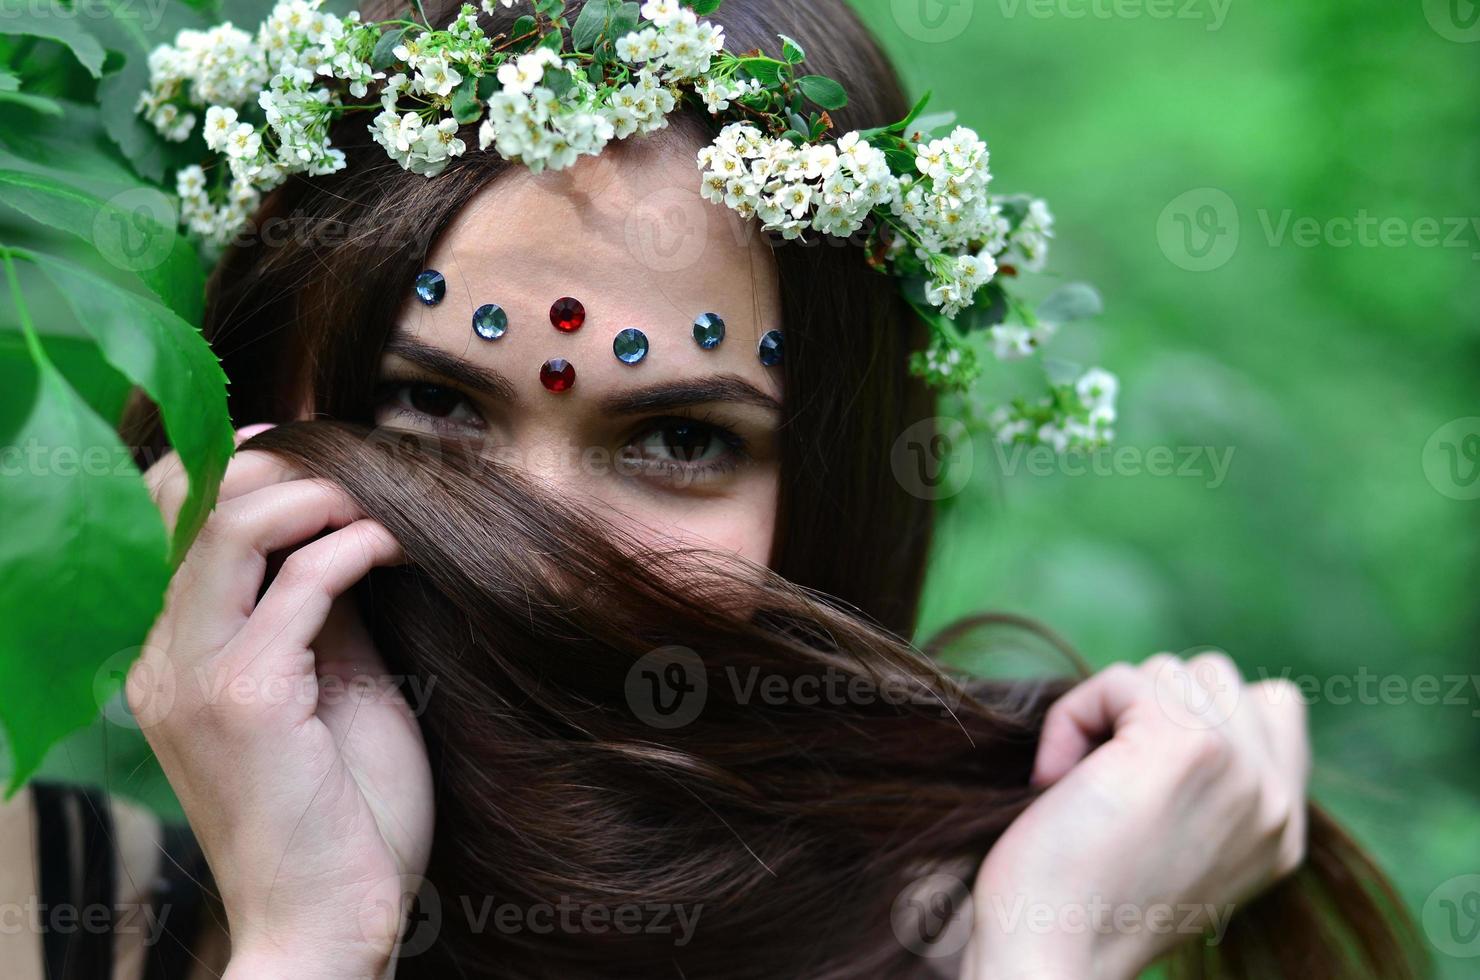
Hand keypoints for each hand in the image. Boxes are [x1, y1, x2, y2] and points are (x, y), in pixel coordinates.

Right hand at [129, 426, 434, 979]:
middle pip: (193, 508)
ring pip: (233, 529)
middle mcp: (167, 660)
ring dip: (318, 496)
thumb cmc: (343, 820)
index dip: (234, 468)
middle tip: (353, 464)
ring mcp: (196, 677)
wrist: (329, 924)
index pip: (174, 527)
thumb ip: (323, 617)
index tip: (310, 449)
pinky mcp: (244, 698)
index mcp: (177, 660)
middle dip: (278, 465)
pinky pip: (299, 584)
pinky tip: (397, 545)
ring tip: (379, 500)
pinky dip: (354, 547)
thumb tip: (348, 537)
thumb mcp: (333, 693)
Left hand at [961, 652, 1308, 979]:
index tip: (1140, 768)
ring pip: (1168, 671)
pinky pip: (1121, 679)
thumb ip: (1207, 788)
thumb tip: (1175, 707)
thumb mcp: (1176, 850)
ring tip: (1081, 783)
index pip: (1275, 706)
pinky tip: (1056, 782)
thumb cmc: (1082, 907)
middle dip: (1146, 708)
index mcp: (1281, 832)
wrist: (1053, 956)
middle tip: (1105, 779)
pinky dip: (1073, 718)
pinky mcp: (1186, 741)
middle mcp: (1274, 802)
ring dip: (1108, 713)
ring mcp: (1239, 767)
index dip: (1196, 711)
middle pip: (1215, 677)